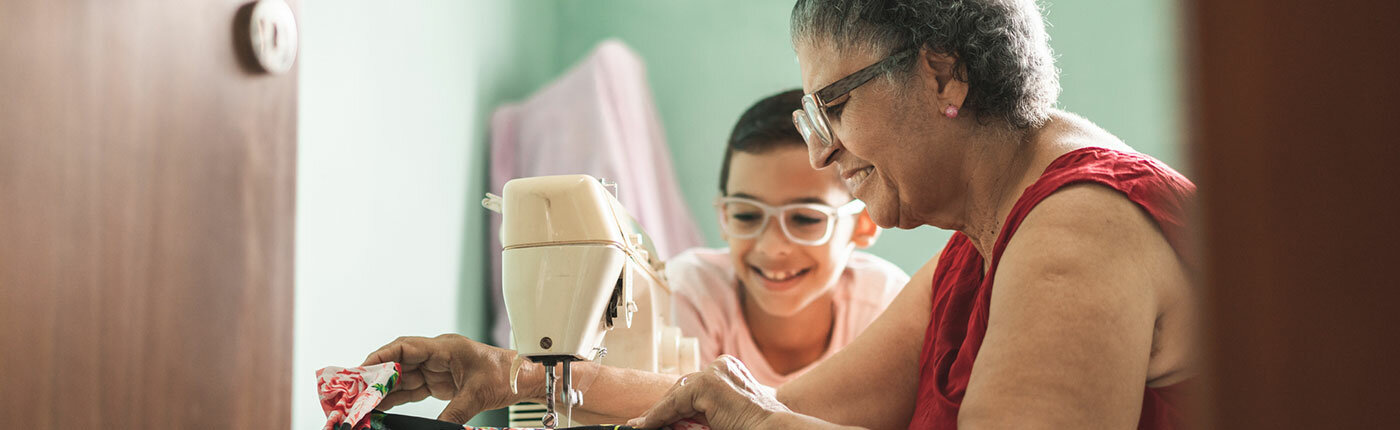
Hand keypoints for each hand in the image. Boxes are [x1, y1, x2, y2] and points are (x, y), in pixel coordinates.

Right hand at [362, 334, 524, 423]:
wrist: (524, 379)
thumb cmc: (506, 376)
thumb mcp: (476, 396)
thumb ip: (453, 414)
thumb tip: (436, 429)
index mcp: (445, 347)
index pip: (405, 347)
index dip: (381, 356)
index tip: (362, 369)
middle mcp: (438, 355)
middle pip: (399, 362)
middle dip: (377, 376)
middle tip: (355, 391)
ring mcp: (438, 368)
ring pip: (404, 377)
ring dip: (384, 389)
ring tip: (363, 403)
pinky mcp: (441, 382)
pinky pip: (413, 389)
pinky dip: (397, 398)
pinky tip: (381, 407)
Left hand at [626, 355, 789, 429]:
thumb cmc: (756, 427)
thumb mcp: (727, 416)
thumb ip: (706, 412)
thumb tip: (676, 421)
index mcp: (730, 371)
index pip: (695, 387)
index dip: (674, 404)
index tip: (655, 417)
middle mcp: (722, 366)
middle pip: (683, 388)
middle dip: (663, 408)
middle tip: (643, 423)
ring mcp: (715, 372)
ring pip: (677, 394)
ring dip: (658, 413)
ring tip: (641, 426)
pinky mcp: (707, 384)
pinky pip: (675, 403)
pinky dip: (658, 416)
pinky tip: (645, 426)